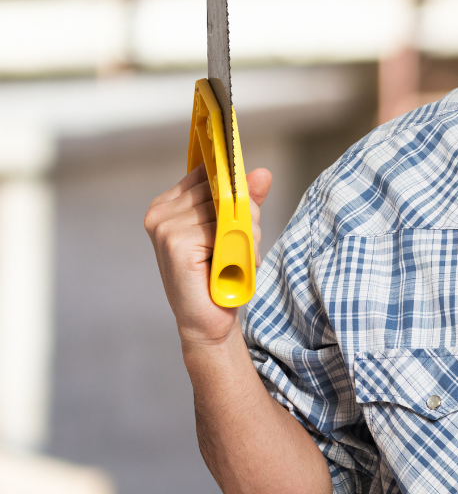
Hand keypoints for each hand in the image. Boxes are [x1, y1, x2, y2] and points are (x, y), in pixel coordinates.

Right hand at [145, 165, 271, 349]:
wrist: (207, 320)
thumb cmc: (219, 275)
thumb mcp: (235, 231)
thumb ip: (245, 200)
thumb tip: (262, 172)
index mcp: (168, 204)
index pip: (211, 175)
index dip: (235, 190)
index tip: (245, 208)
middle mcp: (160, 211)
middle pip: (222, 190)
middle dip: (246, 215)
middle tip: (244, 244)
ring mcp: (164, 225)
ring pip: (227, 209)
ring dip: (246, 234)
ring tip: (238, 258)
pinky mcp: (176, 241)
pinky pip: (224, 229)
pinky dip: (239, 247)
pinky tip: (232, 266)